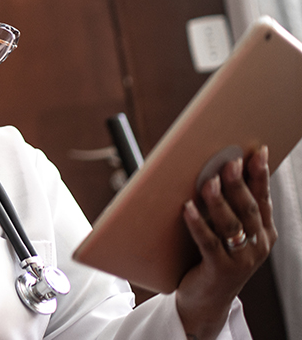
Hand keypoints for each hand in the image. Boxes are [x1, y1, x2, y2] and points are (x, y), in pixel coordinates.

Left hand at [175, 145, 275, 339]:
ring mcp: (242, 260)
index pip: (263, 198)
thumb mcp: (227, 232)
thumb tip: (213, 170)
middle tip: (229, 161)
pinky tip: (187, 207)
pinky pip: (209, 243)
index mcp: (264, 232)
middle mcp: (258, 245)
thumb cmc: (212, 257)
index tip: (257, 150)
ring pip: (231, 225)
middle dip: (239, 183)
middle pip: (248, 208)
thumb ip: (227, 207)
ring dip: (219, 201)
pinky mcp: (221, 270)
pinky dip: (197, 224)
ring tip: (209, 181)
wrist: (205, 300)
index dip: (261, 174)